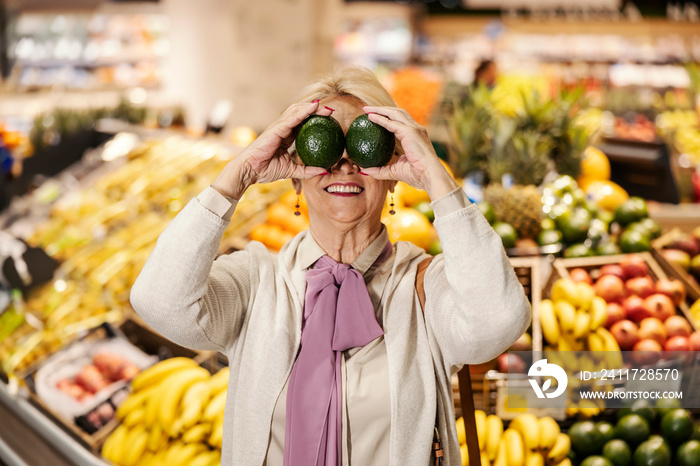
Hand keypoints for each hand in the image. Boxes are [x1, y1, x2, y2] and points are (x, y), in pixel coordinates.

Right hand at [211, 101, 329, 198]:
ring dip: (311, 108)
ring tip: (325, 107)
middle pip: (300, 114)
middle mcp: (282, 129)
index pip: (301, 124)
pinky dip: (303, 112)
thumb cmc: (265, 170)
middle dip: (315, 111)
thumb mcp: (291, 171)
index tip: (328, 120)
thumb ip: (307, 171)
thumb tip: (324, 171)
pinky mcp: (276, 129)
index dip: (314, 119)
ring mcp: (278, 127)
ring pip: (296, 111)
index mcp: (285, 137)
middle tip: (330, 111)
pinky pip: (292, 118)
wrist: (250, 171)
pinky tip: (314, 107)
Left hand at [360, 106, 458, 199]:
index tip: (373, 116)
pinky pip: (391, 123)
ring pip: (394, 113)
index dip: (386, 117)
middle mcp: (415, 129)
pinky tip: (370, 117)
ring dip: (379, 109)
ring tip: (366, 109)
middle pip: (396, 113)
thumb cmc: (416, 175)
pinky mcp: (410, 131)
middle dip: (381, 109)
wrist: (429, 175)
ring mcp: (414, 128)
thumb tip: (365, 170)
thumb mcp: (395, 171)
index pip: (399, 121)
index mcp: (414, 136)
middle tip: (366, 109)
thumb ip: (380, 170)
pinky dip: (380, 118)